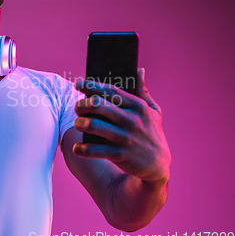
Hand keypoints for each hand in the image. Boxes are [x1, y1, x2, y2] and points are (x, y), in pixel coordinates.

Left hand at [72, 68, 170, 183]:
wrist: (158, 165)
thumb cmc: (151, 133)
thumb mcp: (153, 111)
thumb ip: (143, 91)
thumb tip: (139, 70)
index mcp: (138, 107)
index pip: (111, 91)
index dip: (91, 86)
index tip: (78, 84)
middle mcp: (131, 121)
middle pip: (98, 105)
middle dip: (82, 104)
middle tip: (77, 107)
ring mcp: (125, 138)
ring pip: (93, 125)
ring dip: (80, 123)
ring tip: (78, 124)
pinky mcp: (119, 155)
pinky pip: (94, 150)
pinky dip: (81, 149)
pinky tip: (76, 148)